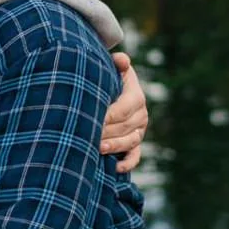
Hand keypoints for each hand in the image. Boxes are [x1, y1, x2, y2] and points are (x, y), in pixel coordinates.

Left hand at [101, 53, 147, 171]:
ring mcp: (139, 131)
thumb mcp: (113, 67)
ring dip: (114, 146)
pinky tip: (115, 168)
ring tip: (98, 148)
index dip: (107, 115)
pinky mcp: (135, 143)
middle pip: (124, 127)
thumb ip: (117, 64)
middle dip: (106, 132)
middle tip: (86, 135)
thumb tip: (122, 60)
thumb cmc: (108, 76)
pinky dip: (127, 163)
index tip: (91, 117)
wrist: (114, 87)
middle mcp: (141, 115)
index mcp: (136, 97)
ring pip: (130, 141)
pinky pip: (135, 156)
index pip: (123, 109)